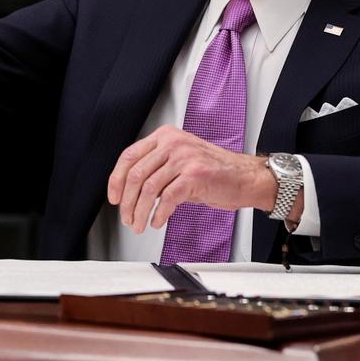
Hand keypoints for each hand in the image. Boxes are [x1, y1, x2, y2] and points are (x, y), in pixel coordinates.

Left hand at [106, 125, 277, 232]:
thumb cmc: (215, 171)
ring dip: (140, 212)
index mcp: (166, 137)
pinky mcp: (195, 175)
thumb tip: (131, 189)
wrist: (245, 177)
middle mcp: (173, 143)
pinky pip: (168, 198)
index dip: (117, 180)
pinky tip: (158, 221)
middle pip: (136, 174)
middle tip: (127, 218)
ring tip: (140, 224)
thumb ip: (158, 168)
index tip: (114, 197)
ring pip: (149, 188)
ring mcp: (184, 158)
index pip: (129, 156)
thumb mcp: (181, 161)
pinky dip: (159, 214)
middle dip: (127, 202)